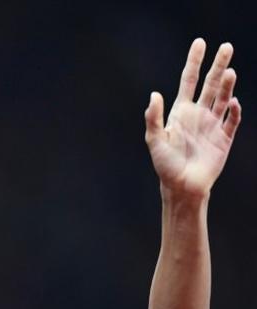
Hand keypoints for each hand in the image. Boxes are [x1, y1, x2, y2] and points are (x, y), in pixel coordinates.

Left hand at [144, 39, 241, 198]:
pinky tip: (233, 102)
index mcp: (181, 111)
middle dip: (218, 65)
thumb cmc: (165, 164)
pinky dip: (234, 111)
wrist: (182, 186)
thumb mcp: (154, 139)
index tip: (200, 43)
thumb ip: (154, 117)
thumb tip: (154, 94)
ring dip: (228, 85)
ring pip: (223, 98)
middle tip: (226, 46)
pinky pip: (232, 120)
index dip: (194, 61)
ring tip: (230, 71)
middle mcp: (199, 114)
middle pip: (211, 84)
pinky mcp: (224, 138)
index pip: (189, 80)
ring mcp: (213, 124)